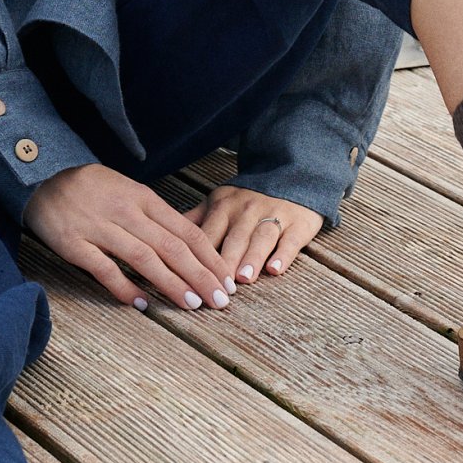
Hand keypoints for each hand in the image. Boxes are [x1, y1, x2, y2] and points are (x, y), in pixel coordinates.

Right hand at [24, 164, 233, 312]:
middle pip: (172, 247)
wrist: (44, 176)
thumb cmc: (93, 189)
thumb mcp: (129, 192)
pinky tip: (142, 304)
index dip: (209, 259)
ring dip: (171, 283)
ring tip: (192, 305)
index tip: (226, 282)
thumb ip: (156, 217)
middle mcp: (127, 212)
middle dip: (200, 276)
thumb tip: (189, 246)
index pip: (186, 231)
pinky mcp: (76, 244)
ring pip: (144, 258)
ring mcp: (100, 227)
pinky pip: (105, 268)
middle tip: (219, 302)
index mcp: (144, 198)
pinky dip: (125, 287)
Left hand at [193, 185, 323, 282]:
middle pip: (235, 238)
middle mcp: (248, 209)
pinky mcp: (298, 223)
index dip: (199, 256)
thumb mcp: (219, 201)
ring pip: (261, 237)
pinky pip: (291, 240)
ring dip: (252, 256)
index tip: (190, 278)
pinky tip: (276, 269)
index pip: (209, 234)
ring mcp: (274, 214)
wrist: (292, 175)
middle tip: (217, 286)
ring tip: (244, 277)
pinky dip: (284, 254)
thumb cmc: (248, 199)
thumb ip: (195, 219)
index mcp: (224, 206)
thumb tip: (163, 235)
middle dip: (226, 261)